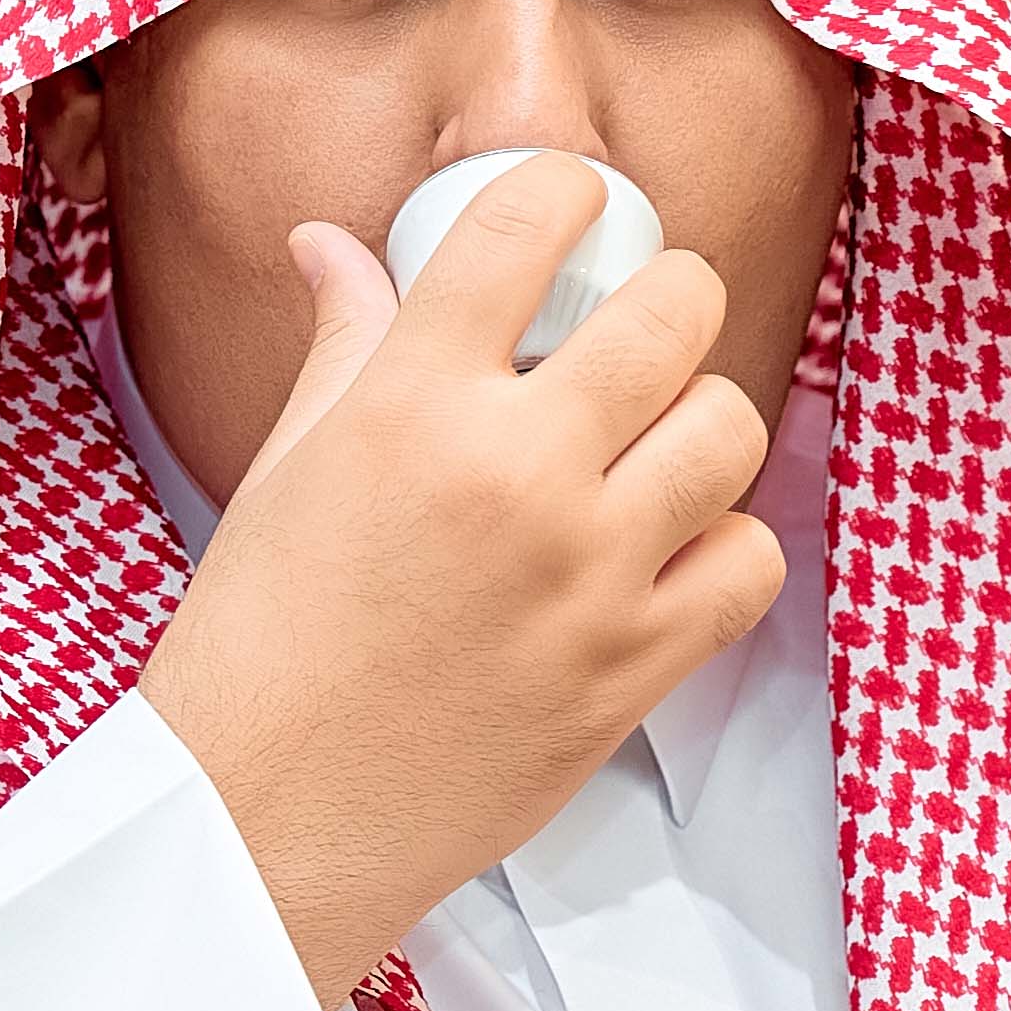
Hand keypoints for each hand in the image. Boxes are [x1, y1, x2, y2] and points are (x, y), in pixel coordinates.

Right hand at [138, 154, 780, 1004]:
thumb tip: (335, 247)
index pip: (528, 222)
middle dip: (667, 295)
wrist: (264, 817)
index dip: (567, 193)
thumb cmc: (262, 645)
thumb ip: (342, 342)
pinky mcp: (632, 668)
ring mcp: (586, 574)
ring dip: (701, 421)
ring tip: (654, 447)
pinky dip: (724, 548)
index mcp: (412, 404)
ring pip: (729, 429)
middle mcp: (514, 474)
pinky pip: (748, 563)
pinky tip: (668, 554)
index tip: (574, 210)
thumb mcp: (286, 467)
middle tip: (641, 325)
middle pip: (675, 310)